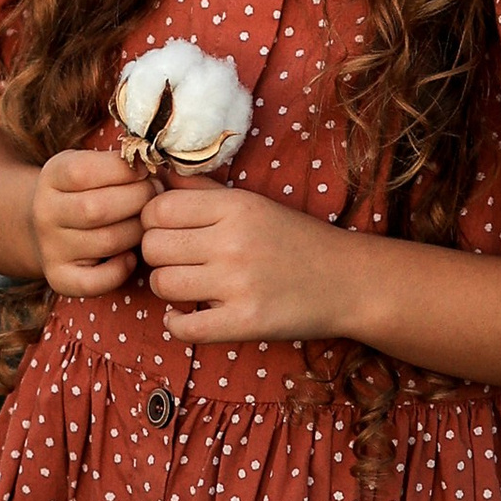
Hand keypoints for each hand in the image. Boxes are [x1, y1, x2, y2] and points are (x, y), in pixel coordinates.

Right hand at [30, 149, 153, 295]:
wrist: (47, 225)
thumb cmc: (84, 189)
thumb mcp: (88, 164)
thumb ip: (116, 162)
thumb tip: (156, 161)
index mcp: (51, 177)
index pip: (83, 172)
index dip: (123, 170)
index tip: (146, 169)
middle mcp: (44, 213)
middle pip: (96, 209)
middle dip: (138, 200)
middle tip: (156, 195)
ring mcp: (50, 248)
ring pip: (105, 242)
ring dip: (138, 231)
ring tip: (148, 222)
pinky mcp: (59, 278)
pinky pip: (94, 282)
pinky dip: (120, 272)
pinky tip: (129, 257)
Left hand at [138, 184, 359, 343]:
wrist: (348, 281)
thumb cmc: (295, 239)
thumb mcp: (252, 203)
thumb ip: (202, 190)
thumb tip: (156, 172)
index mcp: (235, 207)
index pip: (158, 209)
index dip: (152, 221)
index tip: (168, 231)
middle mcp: (233, 242)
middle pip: (153, 246)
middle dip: (158, 255)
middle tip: (178, 260)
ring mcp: (239, 284)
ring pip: (162, 284)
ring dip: (168, 288)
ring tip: (187, 286)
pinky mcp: (247, 322)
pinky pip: (185, 328)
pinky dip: (176, 325)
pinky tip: (186, 316)